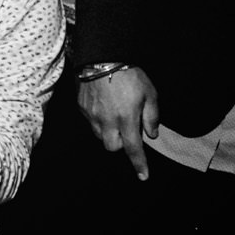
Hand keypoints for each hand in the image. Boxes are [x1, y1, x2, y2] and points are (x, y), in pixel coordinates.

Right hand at [78, 65, 159, 179]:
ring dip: (109, 133)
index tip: (143, 176)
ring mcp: (92, 115)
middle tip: (127, 132)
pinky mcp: (82, 108)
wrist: (101, 58)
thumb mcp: (150, 93)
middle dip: (120, 144)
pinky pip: (90, 122)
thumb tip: (152, 134)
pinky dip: (98, 121)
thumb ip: (152, 116)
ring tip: (114, 118)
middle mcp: (107, 121)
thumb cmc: (130, 74)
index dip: (139, 164)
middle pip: (112, 147)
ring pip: (100, 136)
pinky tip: (103, 107)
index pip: (133, 149)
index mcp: (127, 119)